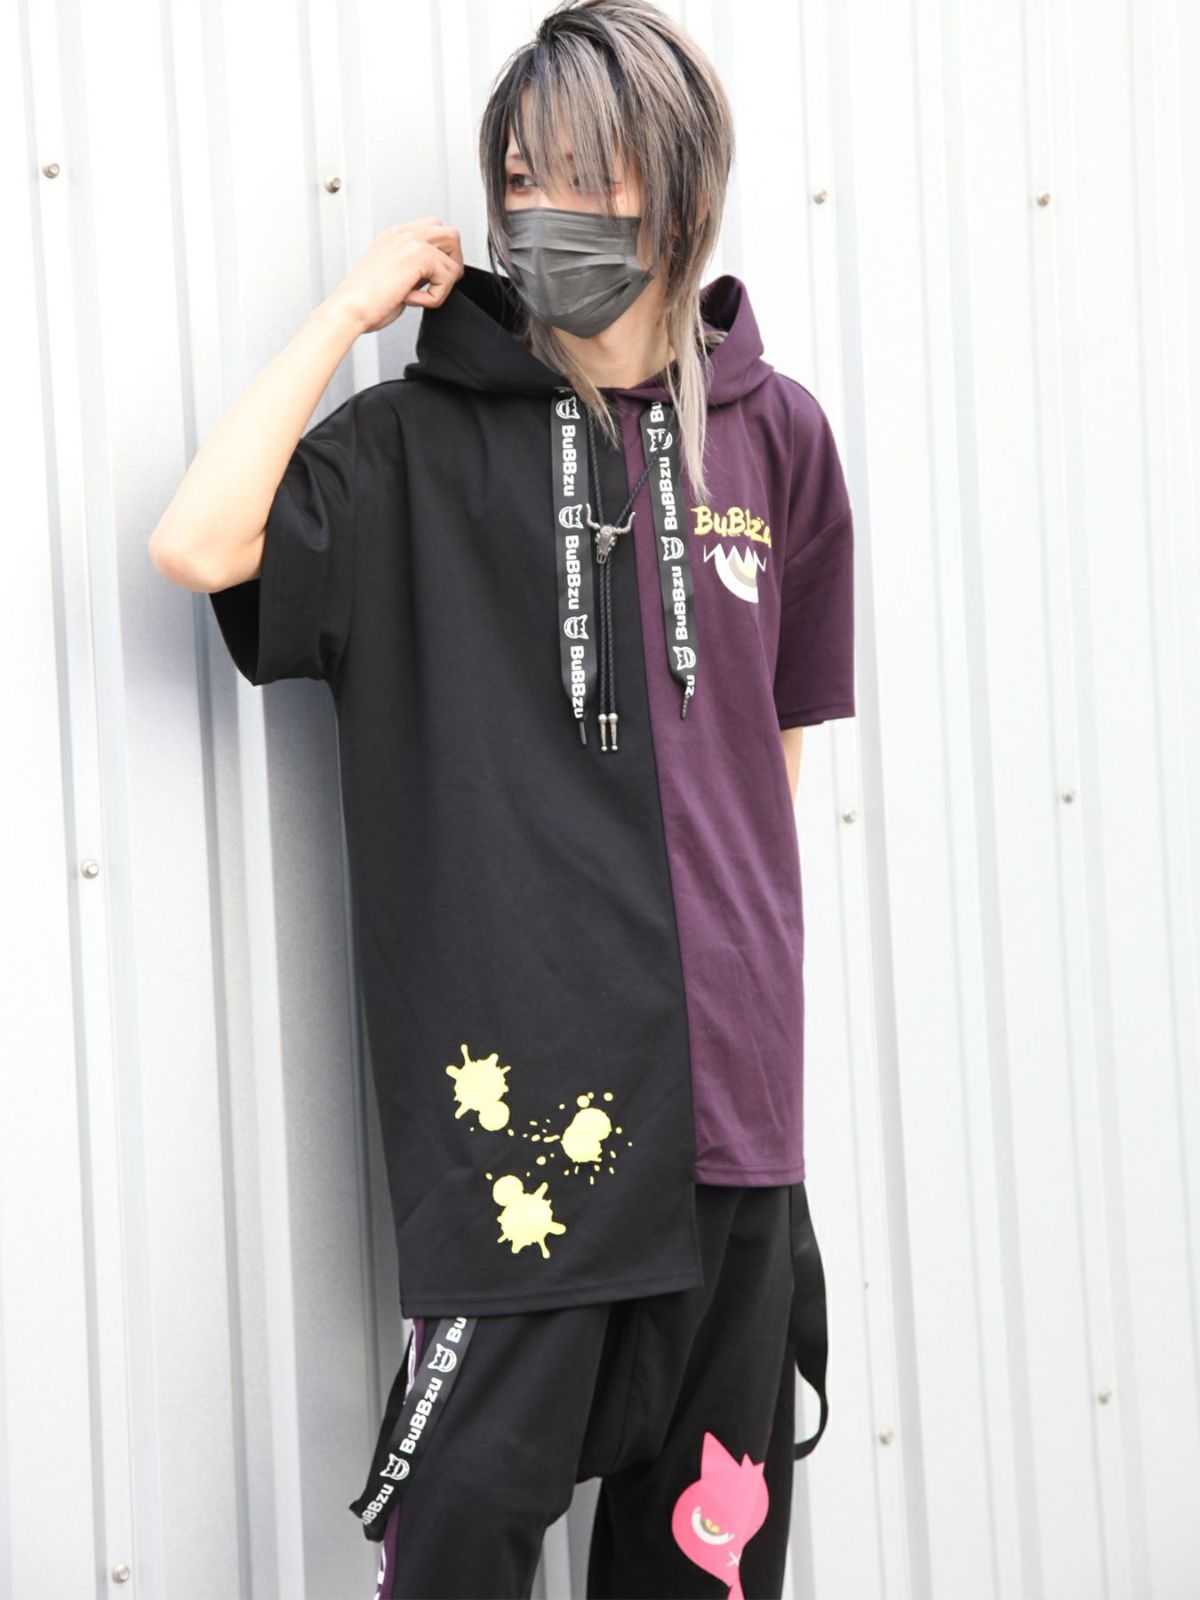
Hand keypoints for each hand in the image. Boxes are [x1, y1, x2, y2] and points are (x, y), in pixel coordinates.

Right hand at [328, 219, 464, 333]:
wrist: (348, 309)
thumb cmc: (363, 302)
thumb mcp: (392, 277)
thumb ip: (413, 270)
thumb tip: (433, 276)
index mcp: (394, 237)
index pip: (432, 229)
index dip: (441, 254)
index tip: (433, 278)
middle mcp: (402, 234)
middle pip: (449, 233)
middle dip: (453, 261)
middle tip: (440, 285)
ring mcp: (410, 241)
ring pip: (453, 250)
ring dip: (446, 280)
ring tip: (424, 295)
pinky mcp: (417, 255)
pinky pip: (448, 275)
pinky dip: (437, 295)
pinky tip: (414, 301)